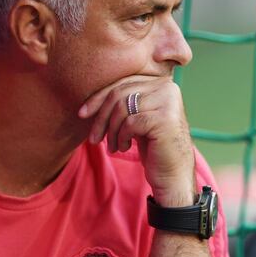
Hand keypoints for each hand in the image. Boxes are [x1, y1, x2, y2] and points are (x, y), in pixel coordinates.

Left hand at [78, 76, 195, 206]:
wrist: (173, 173)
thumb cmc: (153, 146)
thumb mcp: (136, 118)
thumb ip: (122, 102)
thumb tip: (88, 102)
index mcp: (161, 82)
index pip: (122, 83)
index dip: (98, 98)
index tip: (82, 114)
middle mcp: (167, 88)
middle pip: (119, 94)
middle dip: (101, 118)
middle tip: (94, 138)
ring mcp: (168, 102)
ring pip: (122, 108)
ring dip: (111, 131)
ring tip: (112, 146)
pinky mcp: (165, 119)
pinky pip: (130, 123)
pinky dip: (122, 137)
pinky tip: (125, 147)